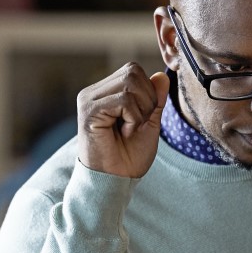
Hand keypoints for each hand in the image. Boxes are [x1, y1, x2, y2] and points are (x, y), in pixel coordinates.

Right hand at [76, 63, 169, 177]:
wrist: (115, 181)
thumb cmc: (129, 158)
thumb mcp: (149, 124)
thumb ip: (155, 100)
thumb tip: (162, 75)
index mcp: (106, 93)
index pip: (134, 71)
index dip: (149, 93)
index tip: (142, 120)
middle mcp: (94, 92)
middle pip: (133, 72)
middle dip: (147, 100)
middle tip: (138, 125)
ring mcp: (89, 99)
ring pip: (130, 83)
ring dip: (140, 110)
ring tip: (130, 130)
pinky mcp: (89, 110)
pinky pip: (124, 100)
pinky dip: (133, 117)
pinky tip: (125, 133)